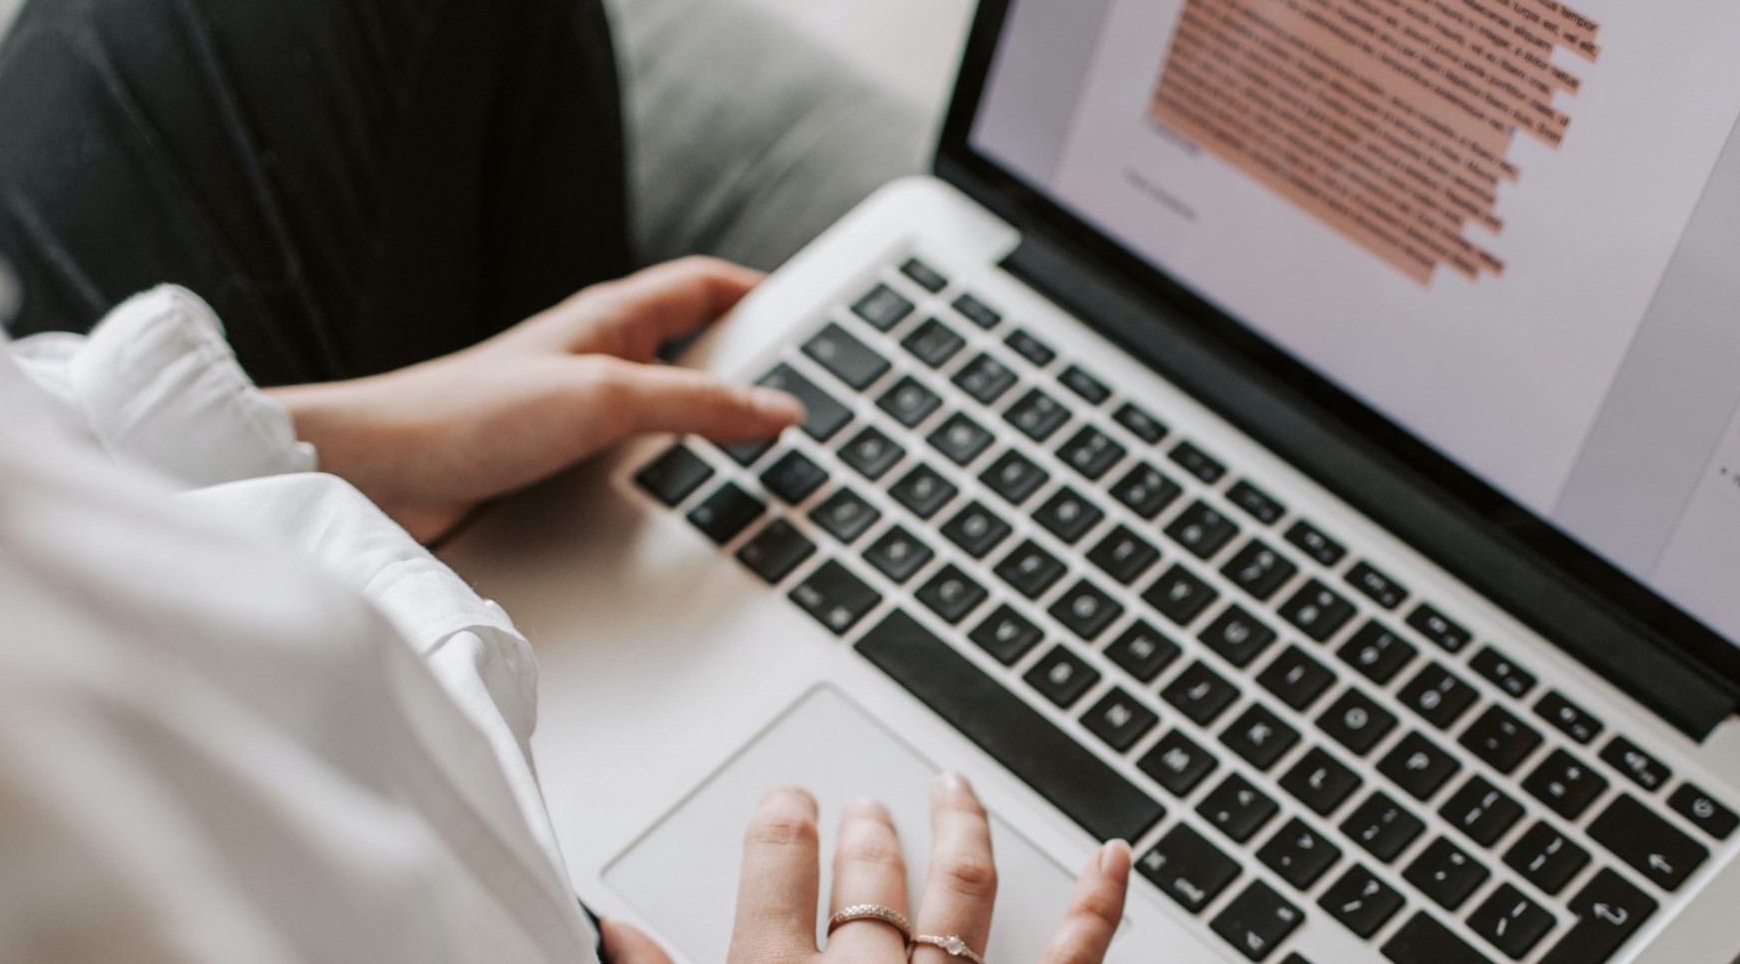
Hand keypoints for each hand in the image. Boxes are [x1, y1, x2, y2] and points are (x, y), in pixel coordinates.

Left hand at [270, 258, 803, 541]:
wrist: (377, 479)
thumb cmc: (466, 416)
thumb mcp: (603, 400)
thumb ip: (695, 405)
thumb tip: (779, 408)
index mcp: (611, 319)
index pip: (706, 285)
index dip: (762, 294)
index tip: (817, 318)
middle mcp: (597, 359)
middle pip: (697, 348)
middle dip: (752, 367)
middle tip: (810, 397)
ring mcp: (577, 413)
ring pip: (668, 412)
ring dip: (712, 430)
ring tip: (767, 459)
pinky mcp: (557, 467)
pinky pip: (636, 461)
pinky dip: (671, 474)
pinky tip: (688, 506)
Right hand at [729, 775, 1131, 963]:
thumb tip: (628, 933)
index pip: (779, 868)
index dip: (783, 825)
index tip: (789, 805)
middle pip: (871, 878)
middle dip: (869, 834)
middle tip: (867, 807)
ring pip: (962, 891)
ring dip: (959, 832)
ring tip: (953, 793)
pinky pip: (1070, 961)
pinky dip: (1097, 906)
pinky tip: (1111, 858)